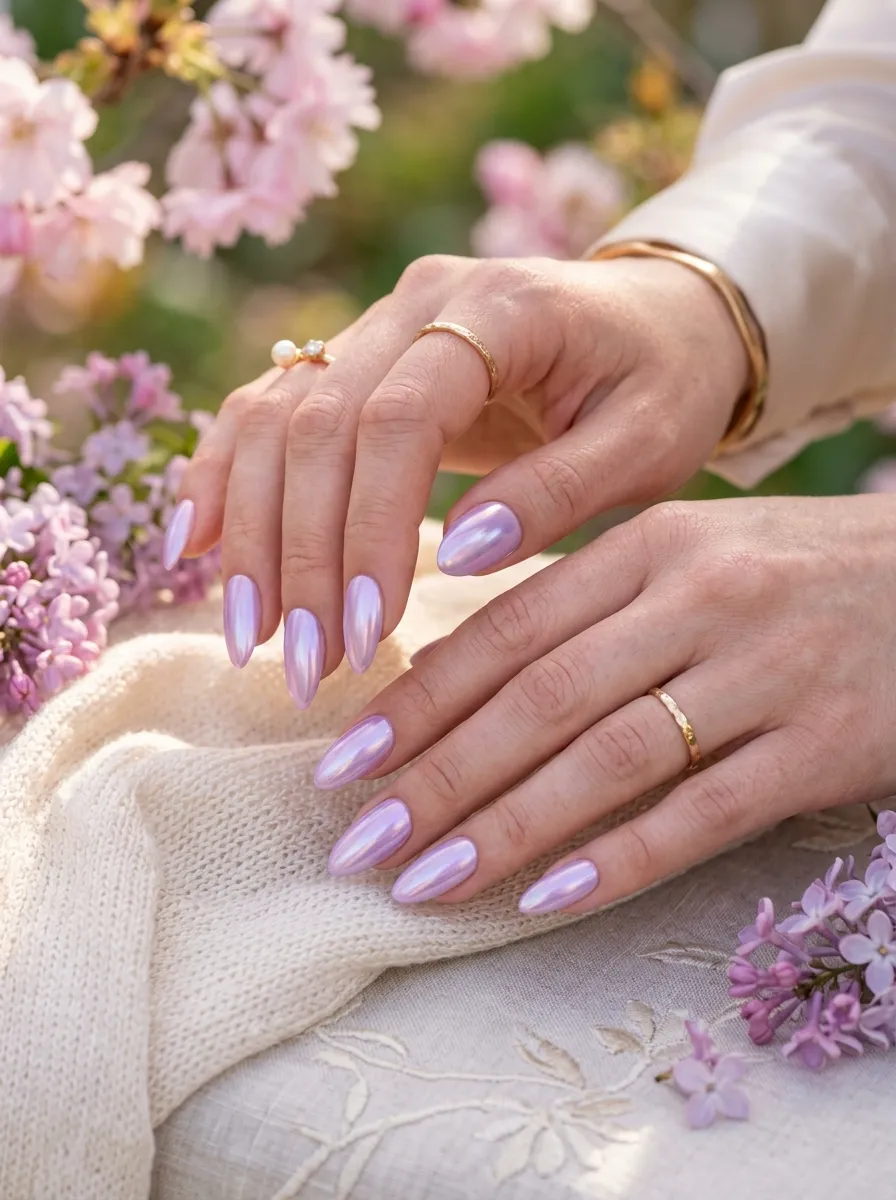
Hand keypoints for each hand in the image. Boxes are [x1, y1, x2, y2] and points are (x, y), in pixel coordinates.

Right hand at [169, 251, 747, 698]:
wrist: (661, 316)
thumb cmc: (667, 382)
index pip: (399, 419)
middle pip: (315, 423)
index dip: (369, 530)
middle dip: (299, 556)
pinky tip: (197, 554)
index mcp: (499, 310)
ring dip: (249, 532)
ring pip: (272, 418)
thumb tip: (455, 555)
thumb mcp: (649, 442)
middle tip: (300, 669)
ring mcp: (375, 324)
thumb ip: (558, 490)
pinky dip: (225, 482)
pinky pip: (266, 410)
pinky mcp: (355, 358)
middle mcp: (418, 304)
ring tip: (251, 638)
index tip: (365, 635)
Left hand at [319, 495, 895, 912]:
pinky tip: (543, 901)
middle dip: (436, 776)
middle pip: (541, 698)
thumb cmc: (794, 574)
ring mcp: (764, 673)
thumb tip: (451, 667)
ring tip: (420, 883)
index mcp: (652, 546)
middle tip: (355, 841)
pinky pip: (703, 814)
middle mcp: (700, 600)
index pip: (509, 631)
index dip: (420, 701)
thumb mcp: (690, 556)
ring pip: (607, 758)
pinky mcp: (822, 746)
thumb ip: (582, 602)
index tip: (345, 761)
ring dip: (503, 828)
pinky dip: (618, 859)